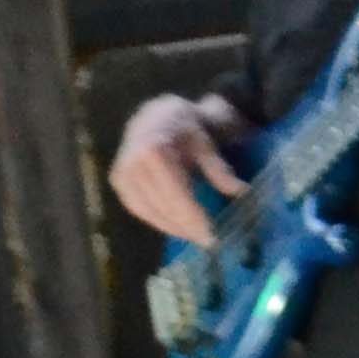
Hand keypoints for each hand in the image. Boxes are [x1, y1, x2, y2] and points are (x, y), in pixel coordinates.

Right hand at [112, 93, 248, 246]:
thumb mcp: (206, 143)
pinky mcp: (118, 182)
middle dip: (186, 227)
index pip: (175, 195)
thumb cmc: (184, 128)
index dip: (193, 219)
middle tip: (209, 242)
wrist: (156, 116)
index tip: (212, 237)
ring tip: (195, 236)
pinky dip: (158, 220)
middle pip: (162, 207)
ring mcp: (121, 173)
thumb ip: (219, 169)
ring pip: (149, 212)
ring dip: (172, 228)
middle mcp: (132, 162)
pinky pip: (138, 209)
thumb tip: (240, 192)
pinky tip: (176, 226)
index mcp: (154, 149)